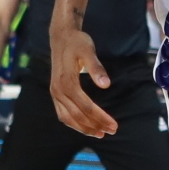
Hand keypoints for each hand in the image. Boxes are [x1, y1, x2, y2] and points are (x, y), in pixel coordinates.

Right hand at [45, 22, 113, 137]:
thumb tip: (106, 85)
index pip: (86, 106)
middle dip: (95, 125)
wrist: (61, 36)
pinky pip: (62, 114)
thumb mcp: (89, 51)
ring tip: (99, 133)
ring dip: (84, 128)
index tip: (114, 125)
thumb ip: (96, 68)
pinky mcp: (55, 93)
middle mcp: (58, 90)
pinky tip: (85, 126)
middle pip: (77, 115)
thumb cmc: (77, 42)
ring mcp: (55, 93)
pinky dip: (74, 123)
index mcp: (66, 82)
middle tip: (111, 131)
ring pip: (68, 118)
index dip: (100, 117)